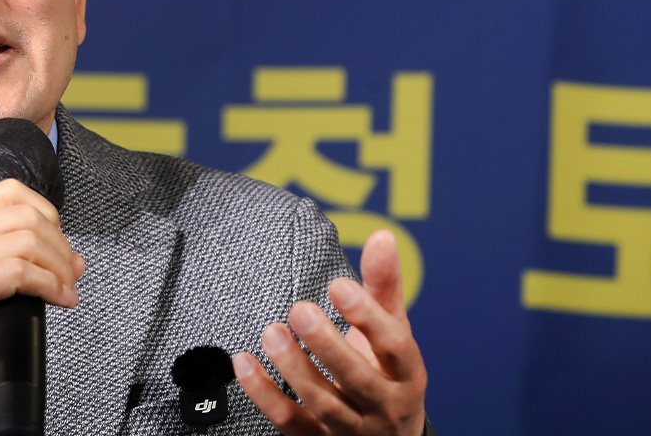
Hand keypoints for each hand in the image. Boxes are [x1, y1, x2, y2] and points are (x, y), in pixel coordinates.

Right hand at [0, 179, 84, 419]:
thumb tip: (72, 262)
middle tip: (69, 275)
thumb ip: (14, 267)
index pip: (11, 192)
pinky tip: (56, 300)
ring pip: (27, 240)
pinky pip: (18, 271)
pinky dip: (48, 285)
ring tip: (65, 291)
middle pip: (26, 215)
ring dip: (59, 268)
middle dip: (60, 245)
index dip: (47, 215)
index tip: (58, 247)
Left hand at [233, 229, 426, 435]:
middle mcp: (384, 406)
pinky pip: (289, 422)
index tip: (338, 285)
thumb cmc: (387, 373)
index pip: (394, 346)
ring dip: (294, 368)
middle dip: (327, 345)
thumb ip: (383, 286)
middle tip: (299, 310)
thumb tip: (382, 235)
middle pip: (357, 378)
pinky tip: (243, 363)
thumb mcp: (394, 332)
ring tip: (271, 332)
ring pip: (323, 403)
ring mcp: (352, 429)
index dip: (368, 316)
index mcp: (407, 374)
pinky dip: (264, 394)